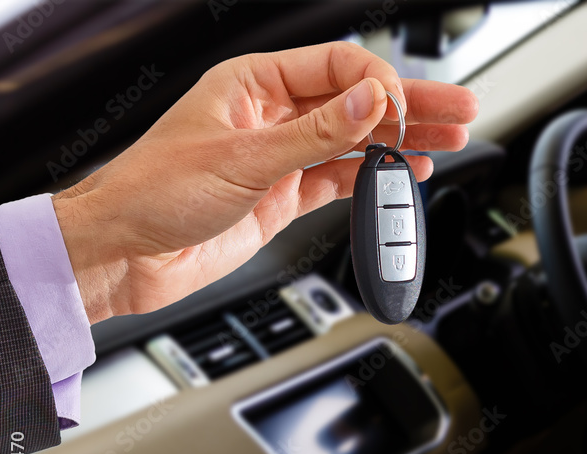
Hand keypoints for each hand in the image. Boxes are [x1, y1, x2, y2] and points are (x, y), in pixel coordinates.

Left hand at [51, 41, 478, 323]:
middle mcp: (273, 115)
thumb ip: (315, 133)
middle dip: (410, 106)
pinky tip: (406, 174)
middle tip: (459, 109)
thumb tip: (370, 101)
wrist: (126, 255)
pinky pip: (341, 178)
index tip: (404, 109)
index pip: (338, 66)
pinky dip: (375, 177)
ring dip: (401, 143)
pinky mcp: (284, 195)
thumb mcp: (243, 157)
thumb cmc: (153, 191)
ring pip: (355, 140)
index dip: (379, 83)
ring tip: (450, 140)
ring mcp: (281, 157)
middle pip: (357, 101)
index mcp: (254, 83)